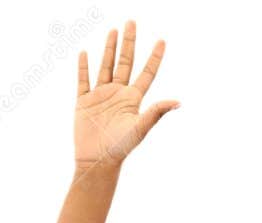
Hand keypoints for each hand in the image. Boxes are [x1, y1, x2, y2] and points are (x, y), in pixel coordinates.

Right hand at [75, 21, 178, 166]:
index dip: (154, 57)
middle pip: (125, 62)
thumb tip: (178, 102)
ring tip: (114, 31)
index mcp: (133, 99)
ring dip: (109, 49)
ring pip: (106, 66)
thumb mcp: (140, 128)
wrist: (97, 161)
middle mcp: (118, 94)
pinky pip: (84, 80)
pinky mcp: (84, 102)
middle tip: (131, 22)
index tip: (162, 41)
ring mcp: (101, 96)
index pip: (147, 73)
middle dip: (129, 43)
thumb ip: (156, 112)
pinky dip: (84, 67)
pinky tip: (85, 53)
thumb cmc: (120, 148)